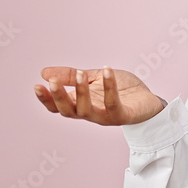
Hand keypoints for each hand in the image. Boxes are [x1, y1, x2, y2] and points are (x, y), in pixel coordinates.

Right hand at [33, 66, 164, 125]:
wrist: (149, 100)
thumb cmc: (122, 90)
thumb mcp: (94, 78)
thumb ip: (72, 76)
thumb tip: (44, 72)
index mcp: (81, 105)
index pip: (58, 107)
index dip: (46, 99)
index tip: (37, 85)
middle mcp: (91, 113)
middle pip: (68, 111)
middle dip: (58, 97)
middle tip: (52, 82)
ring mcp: (106, 117)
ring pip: (86, 110)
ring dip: (81, 92)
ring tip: (79, 73)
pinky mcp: (122, 116)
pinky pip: (113, 103)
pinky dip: (109, 87)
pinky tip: (107, 70)